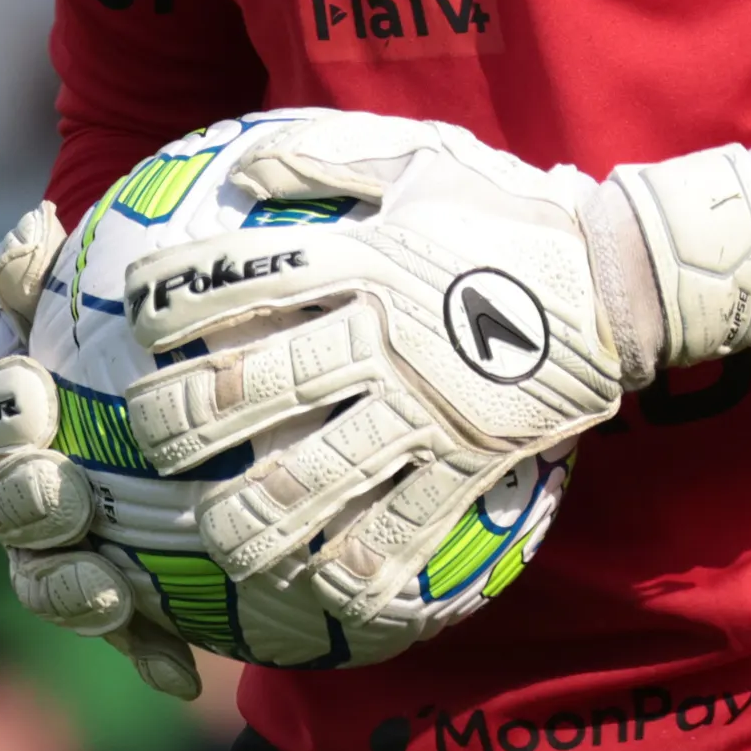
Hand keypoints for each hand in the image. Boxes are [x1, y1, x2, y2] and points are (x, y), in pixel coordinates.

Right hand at [0, 199, 201, 699]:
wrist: (170, 385)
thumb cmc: (117, 324)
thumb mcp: (87, 288)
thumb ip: (51, 267)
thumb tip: (36, 226)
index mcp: (7, 418)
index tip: (33, 396)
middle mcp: (22, 492)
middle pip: (3, 512)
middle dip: (27, 508)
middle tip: (66, 498)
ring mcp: (63, 554)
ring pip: (49, 585)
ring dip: (74, 593)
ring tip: (112, 594)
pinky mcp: (117, 603)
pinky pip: (127, 638)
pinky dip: (149, 656)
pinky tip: (185, 675)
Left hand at [118, 111, 750, 634]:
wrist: (619, 276)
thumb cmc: (509, 212)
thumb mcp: (421, 159)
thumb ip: (325, 159)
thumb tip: (237, 169)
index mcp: (359, 260)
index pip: (241, 278)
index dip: (173, 302)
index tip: (131, 322)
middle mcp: (379, 337)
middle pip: (255, 385)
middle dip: (181, 421)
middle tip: (140, 441)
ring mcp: (423, 407)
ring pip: (314, 475)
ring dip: (249, 513)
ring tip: (208, 536)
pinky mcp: (468, 461)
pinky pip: (403, 527)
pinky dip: (356, 566)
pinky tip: (318, 591)